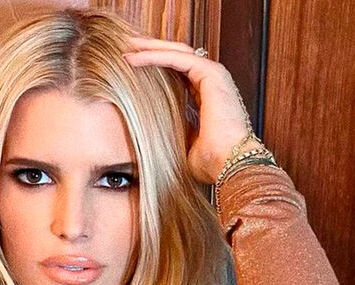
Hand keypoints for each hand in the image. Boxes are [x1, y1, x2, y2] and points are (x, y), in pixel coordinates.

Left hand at [123, 35, 257, 183]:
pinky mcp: (211, 74)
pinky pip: (177, 58)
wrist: (228, 165)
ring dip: (150, 49)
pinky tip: (134, 58)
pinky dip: (154, 56)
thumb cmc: (212, 163)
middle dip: (151, 51)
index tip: (131, 70)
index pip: (179, 75)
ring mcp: (214, 76)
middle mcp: (212, 83)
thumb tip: (155, 134)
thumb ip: (174, 134)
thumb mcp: (185, 147)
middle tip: (126, 51)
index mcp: (207, 98)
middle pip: (177, 58)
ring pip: (177, 53)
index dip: (156, 69)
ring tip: (126, 50)